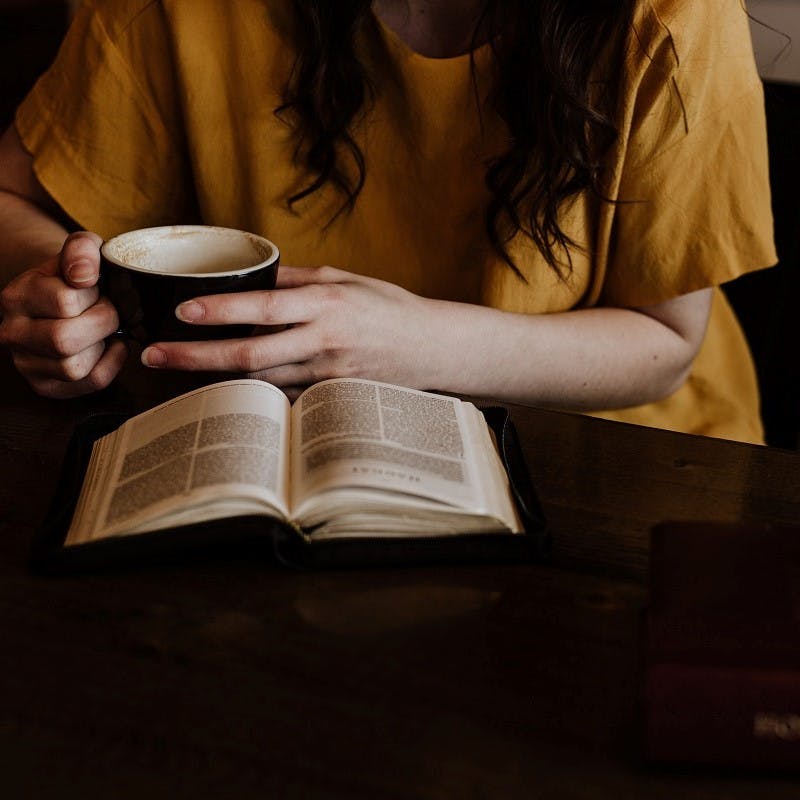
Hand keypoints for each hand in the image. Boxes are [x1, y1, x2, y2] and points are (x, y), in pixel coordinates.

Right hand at [0, 231, 126, 397]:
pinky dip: (112, 363)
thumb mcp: (79, 252)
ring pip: (74, 367)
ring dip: (103, 345)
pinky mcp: (46, 386)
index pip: (64, 301)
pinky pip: (90, 382)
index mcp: (16, 297)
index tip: (97, 290)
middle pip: (64, 340)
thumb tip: (83, 276)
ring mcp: (26, 364)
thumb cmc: (76, 277)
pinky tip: (110, 346)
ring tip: (104, 329)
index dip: (94, 295)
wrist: (62, 300)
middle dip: (102, 323)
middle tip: (109, 312)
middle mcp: (12, 333)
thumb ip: (83, 250)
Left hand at [140, 266, 439, 396]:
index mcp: (326, 303)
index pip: (265, 305)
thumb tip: (251, 276)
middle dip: (197, 357)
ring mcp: (326, 374)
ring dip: (216, 378)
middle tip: (154, 356)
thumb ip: (297, 279)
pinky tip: (226, 389)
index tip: (182, 312)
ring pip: (260, 381)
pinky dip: (253, 392)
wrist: (431, 349)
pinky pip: (282, 396)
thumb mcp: (346, 278)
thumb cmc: (389, 307)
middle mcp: (323, 340)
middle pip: (251, 354)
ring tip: (176, 370)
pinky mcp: (330, 397)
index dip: (222, 310)